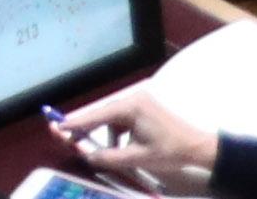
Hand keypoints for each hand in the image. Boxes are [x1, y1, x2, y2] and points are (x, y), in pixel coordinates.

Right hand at [57, 90, 217, 185]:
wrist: (198, 147)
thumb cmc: (170, 151)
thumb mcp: (138, 158)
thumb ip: (110, 157)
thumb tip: (87, 157)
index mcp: (131, 107)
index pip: (97, 115)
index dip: (77, 122)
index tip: (58, 125)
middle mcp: (134, 99)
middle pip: (103, 113)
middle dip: (89, 127)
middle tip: (72, 138)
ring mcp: (140, 101)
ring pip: (113, 117)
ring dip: (107, 133)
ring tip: (106, 151)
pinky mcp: (145, 107)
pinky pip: (123, 118)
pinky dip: (118, 131)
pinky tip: (121, 146)